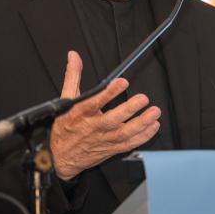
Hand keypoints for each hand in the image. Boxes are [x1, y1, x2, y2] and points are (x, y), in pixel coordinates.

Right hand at [49, 51, 160, 179]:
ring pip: (124, 134)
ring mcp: (103, 139)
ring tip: (154, 112)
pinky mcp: (110, 149)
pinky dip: (143, 136)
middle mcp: (92, 127)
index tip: (122, 82)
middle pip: (112, 120)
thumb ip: (73, 76)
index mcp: (80, 113)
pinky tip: (152, 126)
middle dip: (129, 109)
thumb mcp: (65, 100)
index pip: (94, 102)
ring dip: (141, 123)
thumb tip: (74, 56)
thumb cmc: (64, 127)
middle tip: (143, 99)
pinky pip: (129, 144)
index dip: (109, 92)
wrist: (60, 157)